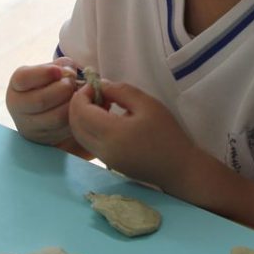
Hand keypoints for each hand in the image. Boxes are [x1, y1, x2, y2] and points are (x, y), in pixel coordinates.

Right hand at [5, 58, 80, 144]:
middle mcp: (18, 107)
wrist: (50, 108)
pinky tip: (78, 109)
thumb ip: (62, 66)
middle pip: (42, 100)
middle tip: (72, 84)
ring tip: (77, 96)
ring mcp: (29, 127)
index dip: (43, 73)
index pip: (23, 79)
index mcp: (17, 85)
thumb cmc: (52, 83)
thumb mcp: (53, 69)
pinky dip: (76, 117)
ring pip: (57, 117)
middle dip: (63, 89)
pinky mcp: (44, 139)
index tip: (59, 71)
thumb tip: (70, 74)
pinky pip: (66, 129)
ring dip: (72, 104)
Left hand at [68, 80, 195, 190]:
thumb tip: (101, 85)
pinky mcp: (108, 164)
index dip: (82, 95)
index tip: (97, 86)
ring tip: (103, 105)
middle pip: (74, 124)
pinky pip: (88, 143)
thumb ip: (122, 91)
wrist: (179, 168)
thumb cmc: (167, 134)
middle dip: (78, 105)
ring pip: (78, 135)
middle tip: (97, 93)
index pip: (80, 111)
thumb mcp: (148, 104)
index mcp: (112, 133)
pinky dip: (89, 128)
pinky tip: (108, 119)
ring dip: (82, 117)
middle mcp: (102, 149)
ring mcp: (103, 159)